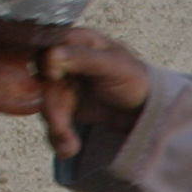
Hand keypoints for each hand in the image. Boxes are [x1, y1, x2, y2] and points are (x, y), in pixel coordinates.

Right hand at [31, 27, 154, 159]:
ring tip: (69, 146)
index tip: (54, 77)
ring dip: (56, 129)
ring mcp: (63, 84)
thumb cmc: (137, 79)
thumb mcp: (114, 65)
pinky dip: (58, 137)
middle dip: (52, 109)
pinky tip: (67, 149)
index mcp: (76, 42)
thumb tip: (51, 55)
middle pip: (44, 83)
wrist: (147, 111)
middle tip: (61, 129)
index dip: (46, 65)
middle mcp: (65, 61)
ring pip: (47, 106)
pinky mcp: (65, 106)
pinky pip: (54, 121)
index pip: (47, 49)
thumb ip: (83, 58)